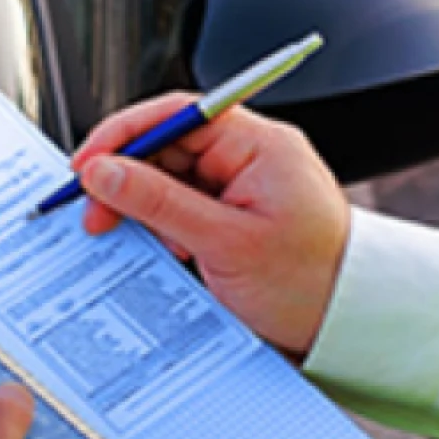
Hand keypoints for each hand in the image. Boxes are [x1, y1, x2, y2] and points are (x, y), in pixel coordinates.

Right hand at [73, 94, 349, 353]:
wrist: (350, 324)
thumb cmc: (310, 282)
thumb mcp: (225, 243)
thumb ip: (159, 202)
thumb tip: (103, 172)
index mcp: (260, 145)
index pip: (179, 114)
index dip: (126, 133)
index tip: (88, 163)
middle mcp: (252, 156)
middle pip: (168, 147)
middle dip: (126, 178)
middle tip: (94, 214)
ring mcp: (244, 185)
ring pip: (171, 180)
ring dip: (142, 207)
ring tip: (127, 238)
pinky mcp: (237, 216)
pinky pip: (185, 207)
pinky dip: (163, 226)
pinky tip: (156, 249)